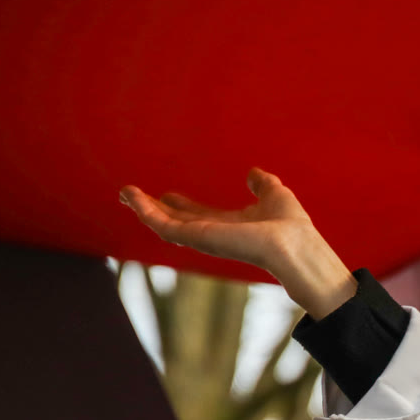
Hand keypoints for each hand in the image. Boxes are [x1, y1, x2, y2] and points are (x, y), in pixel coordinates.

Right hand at [119, 168, 355, 317]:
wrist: (294, 246)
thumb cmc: (291, 226)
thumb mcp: (275, 194)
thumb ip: (263, 184)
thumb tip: (254, 173)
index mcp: (231, 226)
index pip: (199, 217)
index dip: (181, 206)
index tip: (165, 195)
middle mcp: (214, 235)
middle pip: (176, 222)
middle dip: (153, 209)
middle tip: (129, 194)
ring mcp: (203, 239)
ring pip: (164, 224)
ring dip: (142, 208)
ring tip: (124, 192)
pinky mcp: (195, 238)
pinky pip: (163, 226)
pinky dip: (145, 211)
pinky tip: (133, 197)